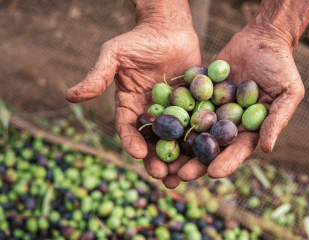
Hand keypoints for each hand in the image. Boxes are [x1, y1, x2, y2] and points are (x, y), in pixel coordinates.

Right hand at [65, 0, 200, 188]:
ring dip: (180, 158)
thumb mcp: (114, 55)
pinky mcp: (193, 106)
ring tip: (185, 175)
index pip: (128, 129)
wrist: (169, 27)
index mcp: (130, 106)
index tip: (138, 154)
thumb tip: (69, 96)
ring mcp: (174, 111)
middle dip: (157, 159)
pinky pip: (197, 124)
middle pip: (153, 142)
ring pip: (176, 139)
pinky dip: (201, 139)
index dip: (131, 142)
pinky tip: (207, 152)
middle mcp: (151, 113)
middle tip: (164, 176)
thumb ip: (97, 76)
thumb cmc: (138, 39)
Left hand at [177, 29, 304, 180]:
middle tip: (181, 175)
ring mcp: (213, 108)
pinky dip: (173, 114)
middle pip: (212, 145)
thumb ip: (278, 119)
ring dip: (181, 144)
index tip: (213, 173)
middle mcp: (229, 122)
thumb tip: (267, 148)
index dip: (227, 162)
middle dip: (197, 161)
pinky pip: (186, 103)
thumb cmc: (281, 66)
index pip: (238, 149)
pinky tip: (158, 123)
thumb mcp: (288, 92)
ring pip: (195, 130)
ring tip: (165, 156)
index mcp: (250, 128)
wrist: (262, 39)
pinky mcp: (201, 92)